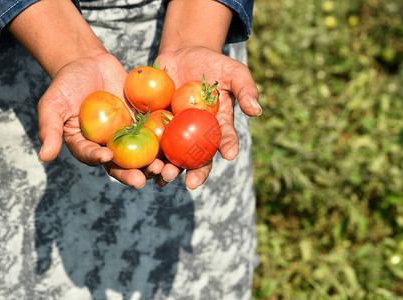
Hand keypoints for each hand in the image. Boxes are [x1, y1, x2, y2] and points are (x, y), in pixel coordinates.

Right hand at [37, 51, 163, 187]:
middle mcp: (110, 145)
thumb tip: (44, 156)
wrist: (90, 64)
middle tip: (141, 180)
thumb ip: (50, 129)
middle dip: (132, 174)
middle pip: (122, 164)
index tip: (106, 156)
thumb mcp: (53, 104)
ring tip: (162, 169)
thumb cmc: (67, 84)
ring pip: (142, 154)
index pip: (92, 156)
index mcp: (87, 146)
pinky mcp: (144, 123)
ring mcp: (129, 136)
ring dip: (152, 164)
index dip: (98, 158)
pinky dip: (164, 141)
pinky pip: (155, 133)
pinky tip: (174, 145)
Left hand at [155, 46, 260, 188]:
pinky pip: (153, 143)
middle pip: (199, 158)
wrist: (183, 54)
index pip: (225, 139)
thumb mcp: (233, 72)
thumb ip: (245, 89)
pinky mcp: (156, 126)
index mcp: (218, 125)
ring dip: (171, 169)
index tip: (229, 154)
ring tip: (165, 175)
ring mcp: (177, 132)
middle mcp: (198, 135)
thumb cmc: (213, 64)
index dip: (228, 147)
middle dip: (195, 171)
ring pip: (175, 156)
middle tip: (190, 181)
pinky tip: (146, 166)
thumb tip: (256, 111)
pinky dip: (150, 156)